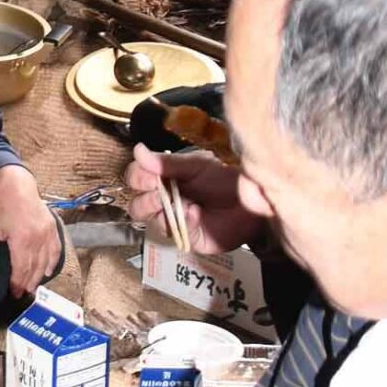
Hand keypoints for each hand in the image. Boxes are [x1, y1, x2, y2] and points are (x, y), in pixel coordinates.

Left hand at [0, 164, 61, 293]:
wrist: (17, 184)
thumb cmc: (0, 205)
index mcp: (21, 239)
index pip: (20, 268)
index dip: (17, 283)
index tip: (13, 293)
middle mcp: (37, 238)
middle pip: (34, 268)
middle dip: (27, 283)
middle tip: (22, 294)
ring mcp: (47, 233)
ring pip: (45, 261)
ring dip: (39, 276)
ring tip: (32, 287)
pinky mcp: (53, 228)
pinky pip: (56, 249)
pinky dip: (53, 262)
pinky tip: (48, 272)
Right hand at [124, 144, 257, 252]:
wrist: (250, 201)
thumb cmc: (224, 179)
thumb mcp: (196, 165)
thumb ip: (166, 162)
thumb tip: (138, 150)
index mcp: (164, 179)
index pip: (136, 178)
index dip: (138, 178)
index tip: (148, 177)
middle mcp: (164, 200)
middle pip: (136, 204)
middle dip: (144, 198)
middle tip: (158, 191)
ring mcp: (173, 220)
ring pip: (148, 221)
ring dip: (156, 210)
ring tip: (172, 202)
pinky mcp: (186, 236)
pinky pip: (174, 233)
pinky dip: (181, 221)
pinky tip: (194, 213)